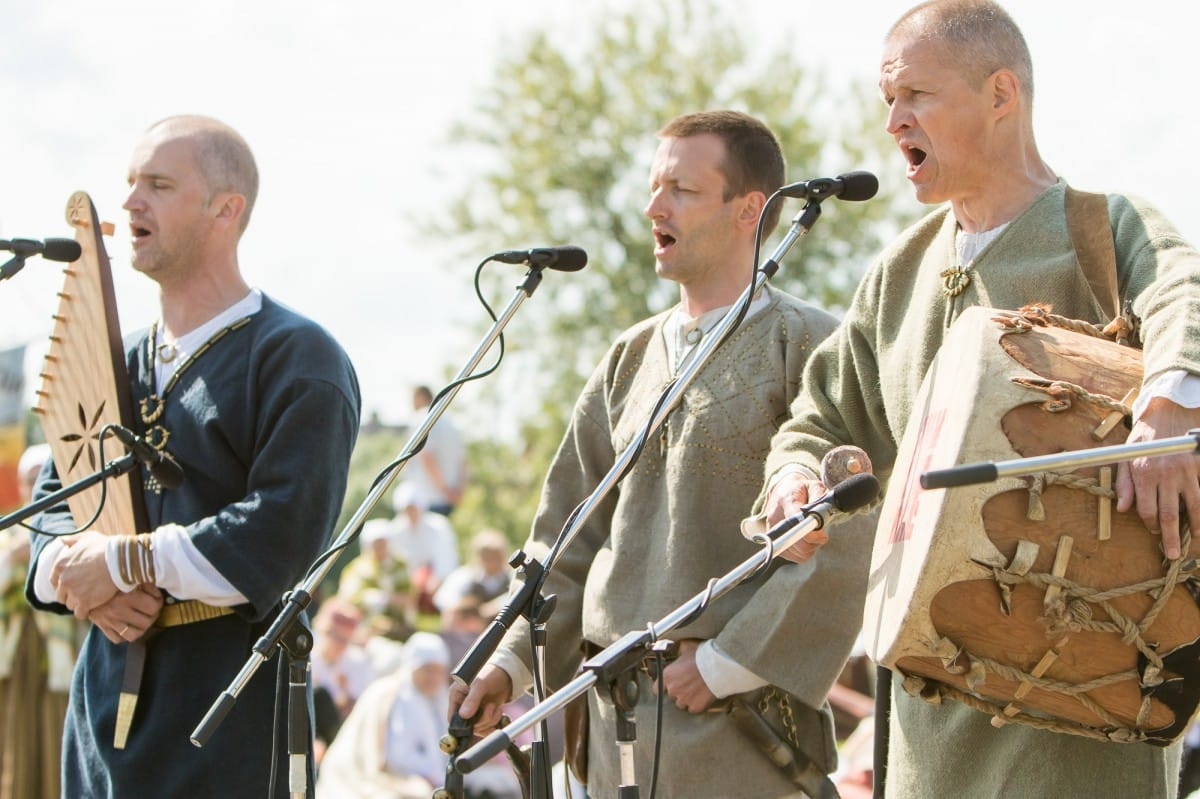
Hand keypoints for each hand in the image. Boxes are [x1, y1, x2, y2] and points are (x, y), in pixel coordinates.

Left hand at [50, 530, 118, 617]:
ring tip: (91, 600)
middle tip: (83, 593)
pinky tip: (93, 607)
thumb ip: (72, 540)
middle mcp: (63, 580)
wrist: (119, 560)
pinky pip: (79, 613)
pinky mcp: (84, 602)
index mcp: (60, 565)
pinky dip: (85, 612)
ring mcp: (73, 592)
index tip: (73, 584)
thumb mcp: (87, 538)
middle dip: (70, 595)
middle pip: (61, 595)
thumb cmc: (105, 547)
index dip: (63, 584)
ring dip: (79, 603)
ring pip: (70, 605)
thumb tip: (61, 540)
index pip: (54, 581)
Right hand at [88, 584, 163, 643]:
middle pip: (147, 622)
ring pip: (134, 635)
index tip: (156, 598)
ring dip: (141, 629)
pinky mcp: (102, 627)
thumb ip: (144, 583)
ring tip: (142, 620)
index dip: (159, 602)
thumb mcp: (128, 578)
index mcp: (127, 597)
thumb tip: (157, 591)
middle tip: (152, 610)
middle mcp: (119, 611)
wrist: (82, 585)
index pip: (154, 607)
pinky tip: (128, 626)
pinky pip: (117, 639)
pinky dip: (124, 635)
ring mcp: (110, 621)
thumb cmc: (109, 579)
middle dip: (153, 616)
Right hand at [450, 664, 511, 735]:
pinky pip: (486, 727)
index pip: (452, 718)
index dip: (462, 724)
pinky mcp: (483, 715)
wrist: (506, 674)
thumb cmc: (490, 674)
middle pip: (467, 726)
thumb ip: (472, 699)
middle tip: (491, 706)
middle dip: (482, 720)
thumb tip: (463, 715)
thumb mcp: (480, 684)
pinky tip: (499, 712)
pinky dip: (494, 722)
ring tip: (496, 707)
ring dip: (490, 720)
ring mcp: (474, 711)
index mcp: (456, 695)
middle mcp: (463, 705)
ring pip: (478, 728)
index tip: (475, 721)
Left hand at [656, 639, 715, 712]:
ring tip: (695, 690)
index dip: (663, 687)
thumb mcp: (686, 648)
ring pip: (681, 704)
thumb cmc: (702, 657)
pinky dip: (696, 704)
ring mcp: (684, 699)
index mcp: (667, 676)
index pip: (657, 689)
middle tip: (688, 684)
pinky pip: (693, 709)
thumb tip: (677, 648)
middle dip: (678, 691)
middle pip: (671, 696)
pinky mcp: (695, 707)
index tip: (668, 686)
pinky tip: (701, 696)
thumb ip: (678, 652)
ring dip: (686, 699)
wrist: (717, 667)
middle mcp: (673, 689)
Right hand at [765, 472, 830, 563]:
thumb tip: (819, 515)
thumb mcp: (814, 486)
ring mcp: (774, 534)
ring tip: (814, 534)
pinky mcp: (776, 544)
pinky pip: (796, 557)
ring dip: (811, 547)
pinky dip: (805, 552)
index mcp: (786, 501)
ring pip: (799, 552)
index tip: (823, 535)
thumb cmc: (801, 491)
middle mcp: (776, 519)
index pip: (797, 523)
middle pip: (797, 542)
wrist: (782, 493)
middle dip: (814, 541)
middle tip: (822, 534)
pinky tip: (806, 541)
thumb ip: (819, 497)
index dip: (812, 533)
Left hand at [1116, 397, 1199, 559]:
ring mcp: (1186, 472)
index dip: (1150, 524)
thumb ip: (1124, 484)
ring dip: (1195, 525)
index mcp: (1143, 474)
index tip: (1153, 531)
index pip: (1146, 510)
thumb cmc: (1142, 440)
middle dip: (1171, 537)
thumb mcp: (1125, 458)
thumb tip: (1123, 509)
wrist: (1166, 415)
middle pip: (1169, 514)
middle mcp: (1165, 475)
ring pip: (1193, 506)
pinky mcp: (1198, 466)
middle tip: (1173, 554)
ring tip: (1195, 538)